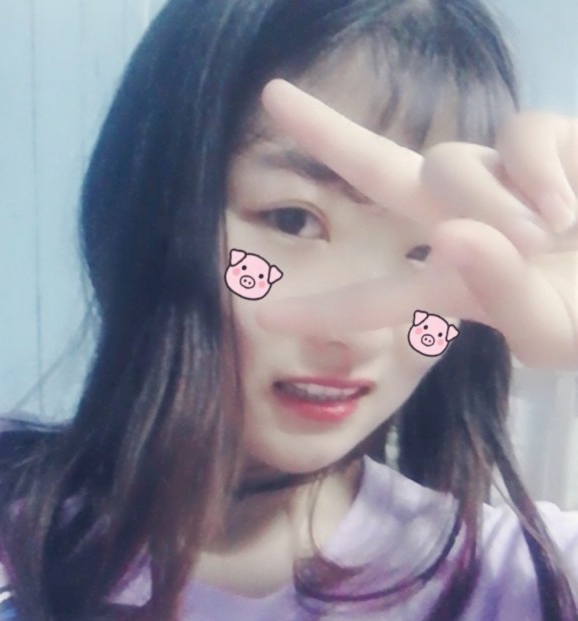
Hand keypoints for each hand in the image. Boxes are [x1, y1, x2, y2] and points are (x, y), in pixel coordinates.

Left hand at [257, 79, 577, 369]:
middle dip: (326, 133)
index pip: (374, 294)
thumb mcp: (554, 334)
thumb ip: (502, 298)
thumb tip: (457, 234)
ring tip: (544, 236)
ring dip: (486, 202)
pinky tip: (564, 207)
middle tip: (271, 95)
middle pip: (380, 168)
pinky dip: (537, 172)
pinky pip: (518, 135)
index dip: (323, 308)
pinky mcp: (547, 141)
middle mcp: (462, 222)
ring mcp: (500, 178)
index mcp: (452, 283)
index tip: (263, 317)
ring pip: (446, 162)